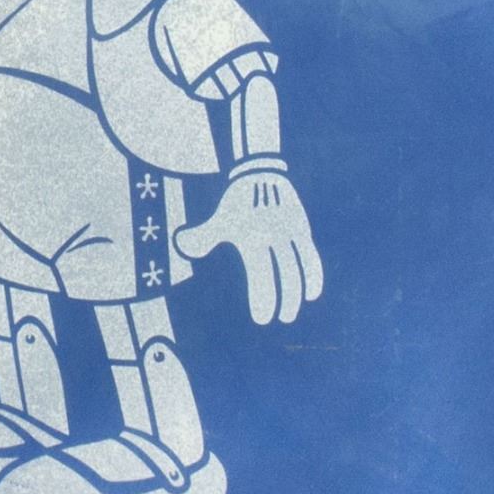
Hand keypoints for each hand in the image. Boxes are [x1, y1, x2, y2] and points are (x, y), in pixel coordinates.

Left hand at [173, 167, 323, 324]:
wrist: (259, 174)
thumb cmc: (236, 203)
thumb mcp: (219, 220)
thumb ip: (202, 237)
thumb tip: (179, 245)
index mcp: (252, 238)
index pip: (261, 275)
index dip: (264, 298)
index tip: (264, 319)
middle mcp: (273, 237)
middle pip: (285, 275)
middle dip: (286, 300)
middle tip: (284, 318)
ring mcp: (290, 232)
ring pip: (300, 267)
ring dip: (299, 291)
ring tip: (293, 312)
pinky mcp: (302, 227)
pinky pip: (311, 254)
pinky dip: (314, 274)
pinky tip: (312, 293)